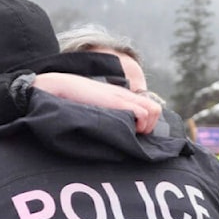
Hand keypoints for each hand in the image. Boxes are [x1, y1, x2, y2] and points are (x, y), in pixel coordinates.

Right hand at [32, 73, 161, 133]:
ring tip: (128, 130)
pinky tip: (123, 126)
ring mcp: (123, 97)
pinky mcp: (117, 101)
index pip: (150, 107)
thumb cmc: (75, 100)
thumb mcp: (97, 106)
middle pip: (156, 110)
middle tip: (132, 133)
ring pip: (154, 111)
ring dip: (144, 126)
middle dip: (148, 126)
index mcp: (122, 96)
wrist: (62, 86)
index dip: (146, 123)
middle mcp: (127, 95)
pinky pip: (143, 113)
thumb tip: (115, 131)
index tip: (133, 132)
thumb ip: (109, 113)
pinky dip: (138, 123)